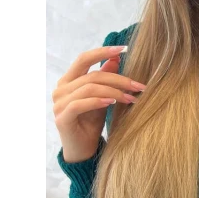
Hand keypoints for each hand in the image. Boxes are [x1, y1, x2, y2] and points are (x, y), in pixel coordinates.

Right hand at [52, 46, 146, 161]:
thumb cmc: (92, 122)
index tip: (124, 48)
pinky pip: (80, 104)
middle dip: (119, 79)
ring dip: (114, 92)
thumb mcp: (103, 96)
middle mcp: (61, 89)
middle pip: (92, 75)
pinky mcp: (61, 117)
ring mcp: (59, 103)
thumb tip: (116, 56)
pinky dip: (98, 101)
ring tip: (131, 98)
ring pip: (89, 88)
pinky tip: (112, 102)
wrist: (83, 149)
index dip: (103, 51)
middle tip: (139, 86)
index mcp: (69, 80)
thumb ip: (106, 76)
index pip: (84, 58)